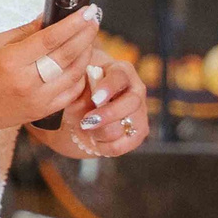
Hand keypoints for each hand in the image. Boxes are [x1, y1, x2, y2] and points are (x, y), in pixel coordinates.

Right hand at [0, 5, 106, 135]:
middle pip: (67, 55)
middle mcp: (27, 82)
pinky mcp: (40, 113)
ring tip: (89, 38)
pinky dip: (79, 77)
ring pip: (74, 75)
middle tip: (94, 19)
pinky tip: (80, 63)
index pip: (51, 38)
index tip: (87, 11)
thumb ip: (24, 32)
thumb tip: (50, 18)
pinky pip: (70, 94)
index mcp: (11, 61)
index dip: (73, 23)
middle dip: (86, 35)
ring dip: (86, 54)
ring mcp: (36, 100)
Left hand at [31, 54, 149, 158]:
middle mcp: (136, 90)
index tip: (95, 98)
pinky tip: (94, 141)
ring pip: (124, 127)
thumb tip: (87, 98)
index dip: (109, 87)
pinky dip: (105, 146)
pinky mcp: (139, 132)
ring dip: (100, 131)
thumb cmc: (81, 92)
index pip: (120, 77)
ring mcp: (140, 112)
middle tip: (86, 122)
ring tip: (86, 128)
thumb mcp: (77, 87)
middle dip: (107, 114)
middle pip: (131, 103)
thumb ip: (82, 88)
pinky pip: (123, 145)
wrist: (85, 111)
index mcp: (121, 71)